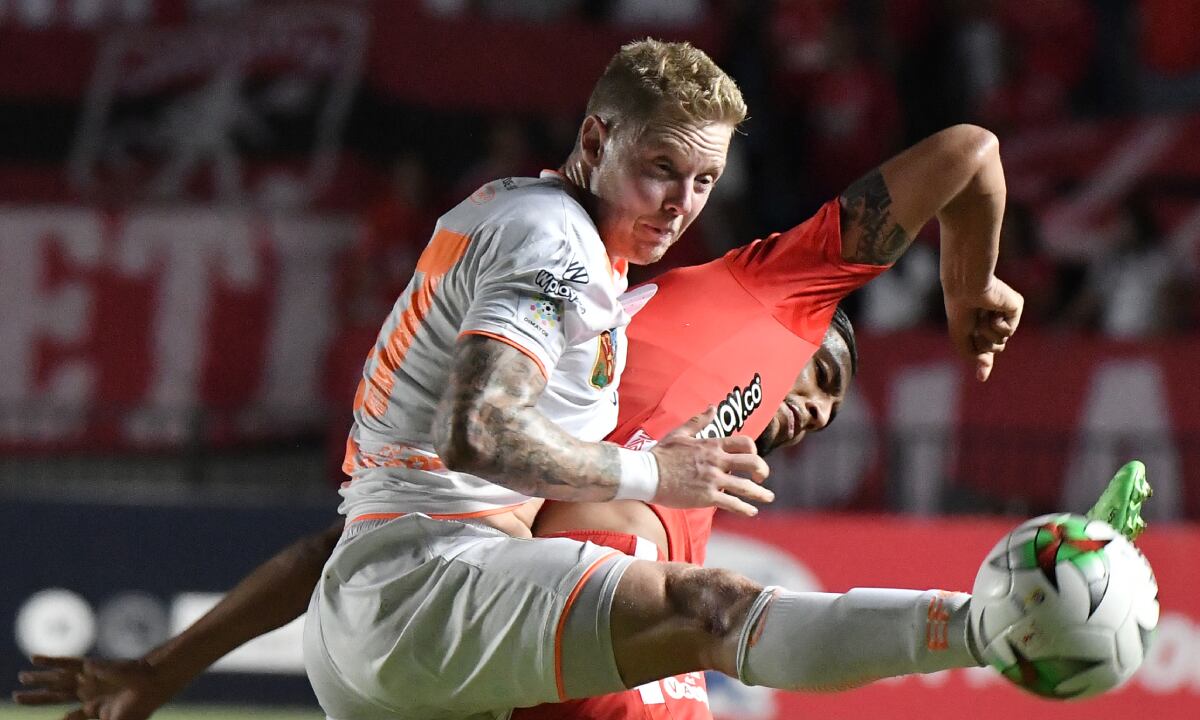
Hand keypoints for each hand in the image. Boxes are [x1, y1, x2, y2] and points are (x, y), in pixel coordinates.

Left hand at [13, 655, 173, 719]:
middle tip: (16, 697)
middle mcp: (88, 692)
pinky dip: (50, 661)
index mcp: (95, 708)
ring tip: (21, 677)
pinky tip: (33, 659)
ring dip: (39, 679)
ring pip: (57, 679)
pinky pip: (66, 662)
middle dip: (37, 698)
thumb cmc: (137, 708)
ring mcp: (88, 679)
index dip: (65, 718)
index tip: (60, 718)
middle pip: (56, 696)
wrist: (150, 685)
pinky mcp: (90, 667)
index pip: (72, 715)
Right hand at [649, 406, 772, 515]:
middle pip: (752, 463)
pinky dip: (745, 508)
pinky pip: (732, 503)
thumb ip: (699, 420)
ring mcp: (713, 479)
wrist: (646, 474)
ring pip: (746, 486)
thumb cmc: (661, 454)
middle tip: (763, 477)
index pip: (744, 443)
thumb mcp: (680, 432)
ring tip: (768, 497)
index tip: (754, 458)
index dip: (754, 450)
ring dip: (760, 493)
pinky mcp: (707, 497)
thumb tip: (712, 407)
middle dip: (762, 470)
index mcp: (712, 445)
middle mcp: (716, 461)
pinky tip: (751, 511)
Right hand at [943, 276, 1022, 381]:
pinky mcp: (1016, 307)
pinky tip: (991, 311)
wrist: (966, 289)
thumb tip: (986, 366)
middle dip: (982, 343)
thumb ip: (972, 355)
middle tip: (974, 326)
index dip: (983, 362)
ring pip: (1001, 342)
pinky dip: (996, 325)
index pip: (984, 346)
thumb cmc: (959, 309)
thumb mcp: (960, 338)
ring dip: (987, 332)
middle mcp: (994, 318)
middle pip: (994, 348)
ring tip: (981, 315)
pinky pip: (1009, 331)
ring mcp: (1006, 313)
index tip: (982, 377)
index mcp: (979, 322)